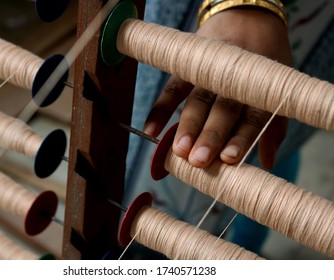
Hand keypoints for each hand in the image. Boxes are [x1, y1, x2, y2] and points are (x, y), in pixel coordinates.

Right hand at [144, 8, 292, 169]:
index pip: (252, 116)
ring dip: (188, 125)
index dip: (241, 138)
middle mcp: (235, 80)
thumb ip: (272, 127)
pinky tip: (150, 130)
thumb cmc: (263, 65)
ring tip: (179, 150)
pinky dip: (161, 108)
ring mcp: (210, 71)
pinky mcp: (189, 65)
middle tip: (198, 159)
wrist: (248, 16)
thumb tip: (268, 163)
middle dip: (211, 135)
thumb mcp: (276, 90)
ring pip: (199, 99)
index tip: (228, 159)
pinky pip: (173, 87)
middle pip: (224, 109)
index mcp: (261, 88)